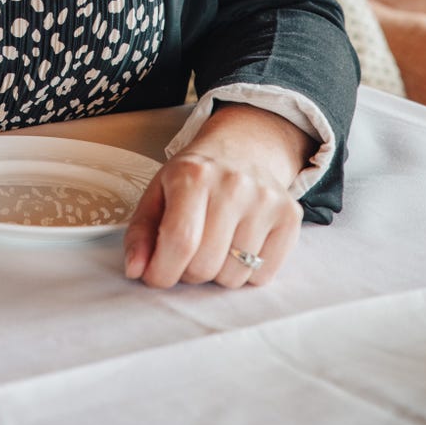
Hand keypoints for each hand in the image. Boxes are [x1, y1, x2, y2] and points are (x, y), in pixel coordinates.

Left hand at [123, 105, 310, 289]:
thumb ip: (140, 233)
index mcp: (193, 174)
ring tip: (215, 244)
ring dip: (218, 273)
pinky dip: (246, 272)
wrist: (242, 148)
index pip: (179, 241)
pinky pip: (263, 275)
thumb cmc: (194, 177)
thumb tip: (135, 270)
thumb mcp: (158, 193)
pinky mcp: (290, 216)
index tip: (155, 276)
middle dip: (188, 272)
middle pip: (205, 264)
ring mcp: (265, 200)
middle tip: (188, 252)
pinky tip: (239, 244)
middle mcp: (233, 184)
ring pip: (234, 276)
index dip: (162, 271)